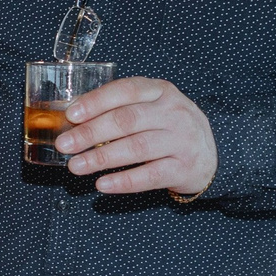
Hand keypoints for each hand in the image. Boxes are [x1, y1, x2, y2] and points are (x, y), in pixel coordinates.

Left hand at [53, 76, 217, 196]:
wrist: (211, 155)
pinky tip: (102, 184)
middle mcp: (174, 112)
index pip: (126, 90)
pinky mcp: (185, 168)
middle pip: (127, 120)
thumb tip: (72, 121)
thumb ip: (120, 109)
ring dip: (101, 158)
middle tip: (64, 145)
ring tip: (76, 166)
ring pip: (137, 148)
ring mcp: (182, 140)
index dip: (97, 102)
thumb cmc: (167, 129)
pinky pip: (150, 176)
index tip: (71, 115)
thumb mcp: (152, 108)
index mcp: (161, 91)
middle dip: (91, 133)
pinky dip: (124, 181)